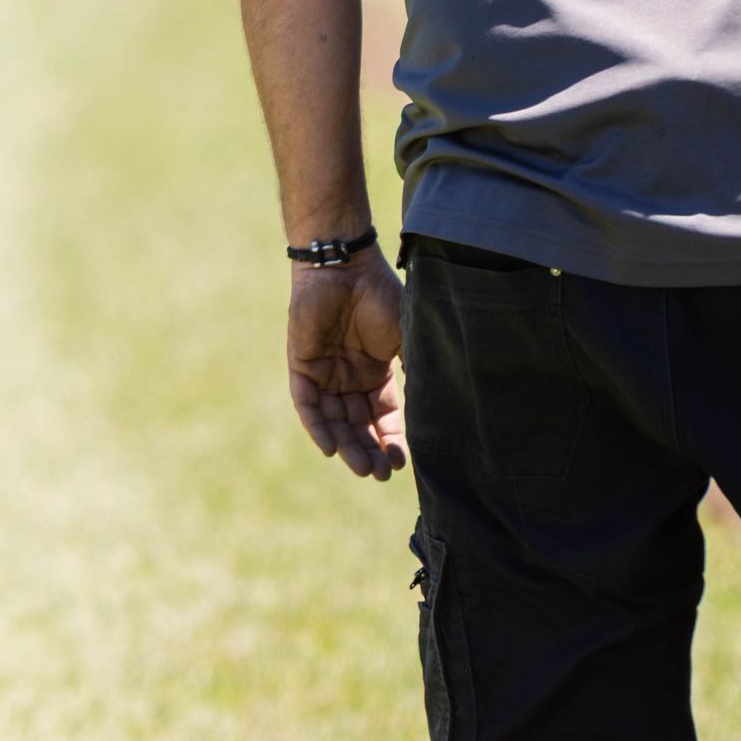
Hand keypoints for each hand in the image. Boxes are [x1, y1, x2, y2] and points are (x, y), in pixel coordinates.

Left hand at [286, 249, 406, 477]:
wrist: (346, 265)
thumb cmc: (381, 295)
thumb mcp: (406, 336)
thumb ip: (415, 367)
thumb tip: (439, 405)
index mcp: (376, 373)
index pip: (384, 417)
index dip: (392, 440)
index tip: (400, 464)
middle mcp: (350, 379)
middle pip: (358, 426)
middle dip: (369, 451)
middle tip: (378, 474)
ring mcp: (325, 374)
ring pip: (334, 421)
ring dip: (347, 446)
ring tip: (360, 467)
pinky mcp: (302, 366)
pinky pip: (307, 404)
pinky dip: (318, 427)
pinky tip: (330, 448)